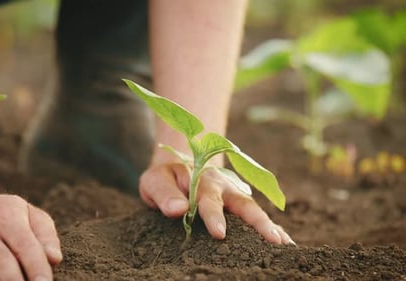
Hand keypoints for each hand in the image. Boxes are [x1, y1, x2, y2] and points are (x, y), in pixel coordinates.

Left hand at [139, 162, 293, 244]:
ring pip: (254, 210)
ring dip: (269, 226)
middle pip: (242, 203)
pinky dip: (271, 228)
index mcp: (201, 179)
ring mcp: (234, 194)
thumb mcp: (155, 181)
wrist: (178, 169)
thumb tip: (178, 209)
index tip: (219, 233)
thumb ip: (164, 194)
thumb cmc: (165, 179)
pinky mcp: (239, 204)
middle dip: (257, 222)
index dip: (214, 215)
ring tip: (286, 244)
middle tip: (272, 240)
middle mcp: (223, 186)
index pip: (208, 199)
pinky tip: (286, 242)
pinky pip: (256, 217)